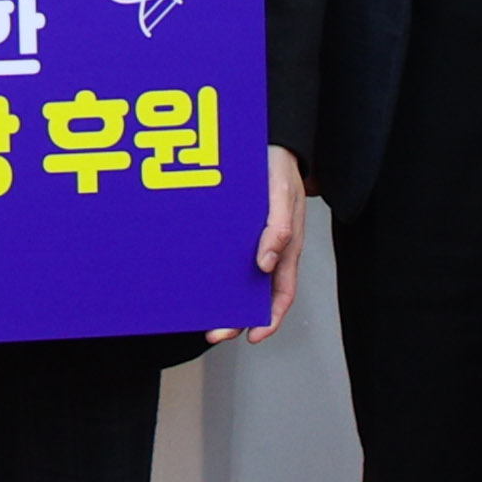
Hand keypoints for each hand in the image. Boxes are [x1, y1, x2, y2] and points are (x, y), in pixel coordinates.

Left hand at [209, 146, 308, 342]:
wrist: (267, 144)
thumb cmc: (281, 169)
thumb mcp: (284, 195)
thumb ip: (280, 228)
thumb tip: (265, 264)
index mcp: (287, 250)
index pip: (282, 294)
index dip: (270, 319)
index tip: (253, 337)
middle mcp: (269, 252)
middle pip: (255, 295)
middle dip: (237, 318)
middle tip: (213, 333)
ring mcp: (251, 243)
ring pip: (237, 281)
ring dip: (222, 300)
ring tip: (200, 315)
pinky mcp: (234, 233)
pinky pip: (224, 259)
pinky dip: (212, 274)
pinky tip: (195, 281)